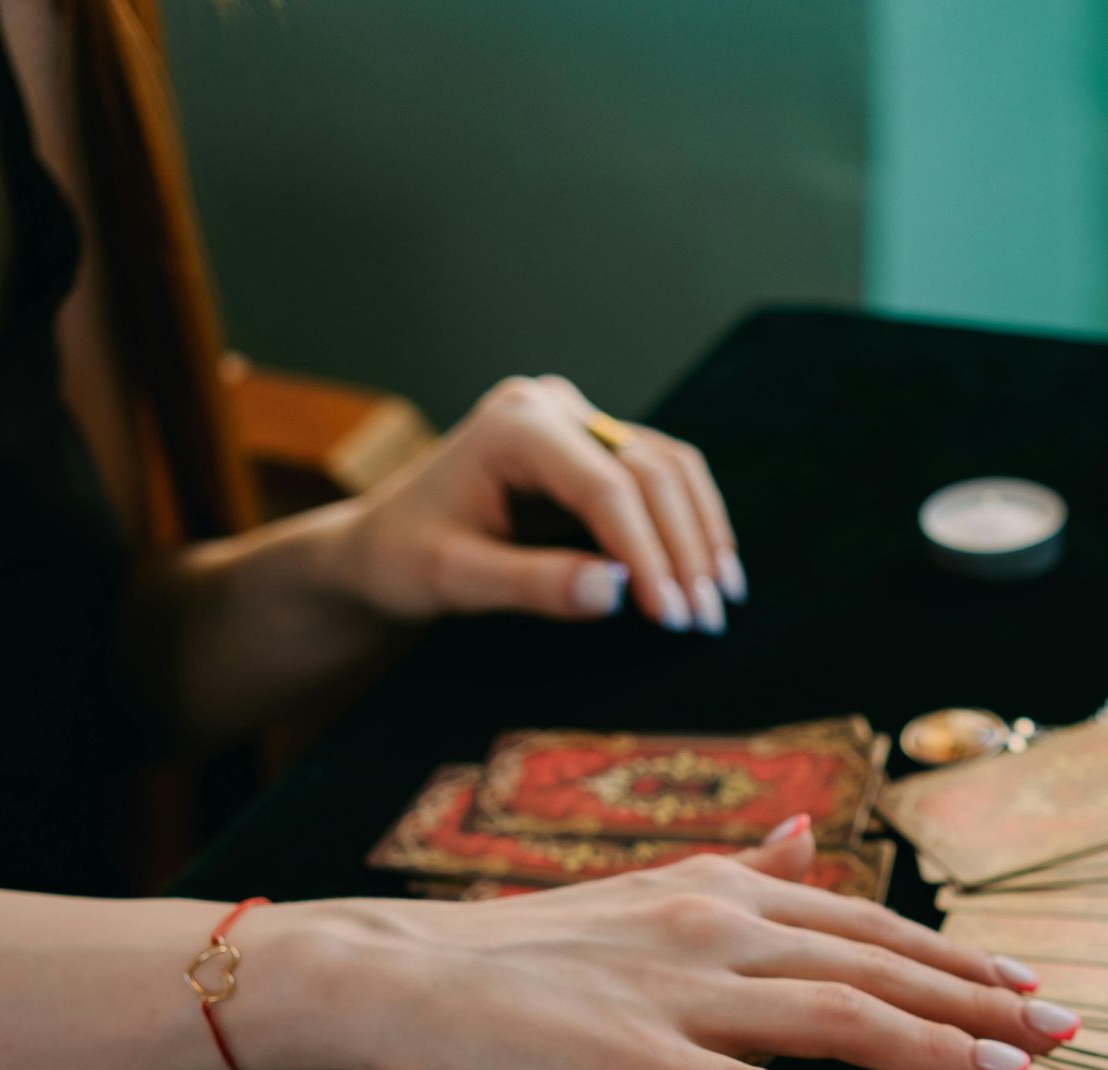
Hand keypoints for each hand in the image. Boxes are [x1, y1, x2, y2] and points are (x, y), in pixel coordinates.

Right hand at [274, 821, 1080, 1069]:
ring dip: (932, 1045)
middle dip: (981, 1000)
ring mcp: (680, 996)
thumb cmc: (524, 949)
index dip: (959, 958)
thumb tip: (799, 840)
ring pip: (836, 1017)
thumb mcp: (644, 890)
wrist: (408, 972)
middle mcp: (718, 929)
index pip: (868, 925)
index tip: (1032, 984)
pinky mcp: (637, 1063)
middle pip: (877, 965)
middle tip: (1069, 1032)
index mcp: (722, 892)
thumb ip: (733, 873)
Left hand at [337, 373, 742, 635]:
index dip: (648, 553)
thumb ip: (533, 585)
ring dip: (701, 535)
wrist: (387, 544)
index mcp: (514, 425)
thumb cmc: (407, 560)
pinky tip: (708, 575)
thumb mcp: (457, 580)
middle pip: (650, 469)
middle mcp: (553, 408)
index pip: (605, 486)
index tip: (674, 618)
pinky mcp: (596, 450)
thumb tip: (618, 593)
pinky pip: (663, 478)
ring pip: (670, 468)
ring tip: (720, 604)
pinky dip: (691, 525)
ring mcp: (579, 423)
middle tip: (706, 622)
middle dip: (684, 549)